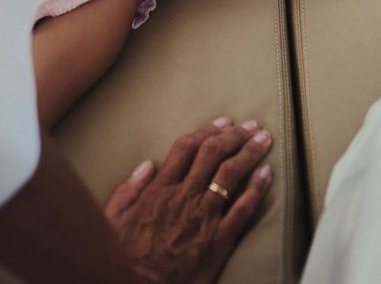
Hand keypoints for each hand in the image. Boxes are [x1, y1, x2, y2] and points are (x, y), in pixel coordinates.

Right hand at [105, 118, 274, 283]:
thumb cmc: (127, 258)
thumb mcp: (113, 220)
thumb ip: (127, 190)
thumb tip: (146, 166)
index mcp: (159, 191)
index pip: (186, 148)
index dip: (206, 131)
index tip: (221, 123)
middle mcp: (184, 197)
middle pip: (213, 154)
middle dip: (234, 136)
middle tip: (249, 126)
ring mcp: (203, 218)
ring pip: (231, 175)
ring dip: (250, 153)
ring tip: (264, 139)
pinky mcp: (219, 240)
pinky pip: (243, 210)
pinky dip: (257, 189)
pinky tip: (267, 174)